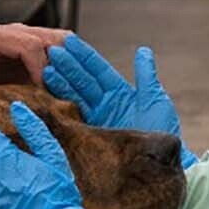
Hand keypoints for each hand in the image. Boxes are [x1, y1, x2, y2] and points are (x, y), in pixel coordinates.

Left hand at [0, 24, 69, 93]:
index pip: (29, 45)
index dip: (41, 67)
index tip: (46, 91)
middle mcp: (16, 34)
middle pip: (53, 38)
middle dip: (64, 65)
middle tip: (68, 92)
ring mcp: (29, 41)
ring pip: (63, 43)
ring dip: (73, 65)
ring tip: (75, 91)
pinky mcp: (37, 52)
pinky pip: (62, 54)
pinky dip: (71, 69)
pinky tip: (73, 89)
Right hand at [44, 35, 196, 168]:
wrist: (159, 167)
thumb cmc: (162, 134)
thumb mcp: (155, 101)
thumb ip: (146, 76)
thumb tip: (143, 51)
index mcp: (121, 94)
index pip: (99, 70)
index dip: (85, 56)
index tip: (69, 41)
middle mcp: (106, 105)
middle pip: (83, 81)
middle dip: (68, 66)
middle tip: (52, 53)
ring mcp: (97, 120)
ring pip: (75, 97)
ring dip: (61, 83)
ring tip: (47, 70)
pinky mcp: (90, 136)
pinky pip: (72, 118)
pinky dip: (61, 106)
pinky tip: (48, 94)